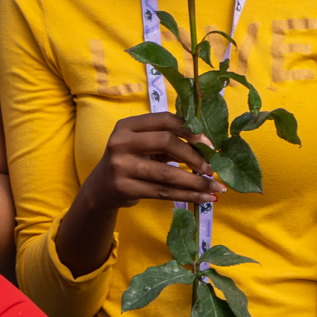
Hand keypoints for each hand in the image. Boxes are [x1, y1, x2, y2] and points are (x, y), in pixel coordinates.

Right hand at [79, 113, 223, 212]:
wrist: (101, 188)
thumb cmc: (130, 161)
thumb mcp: (142, 144)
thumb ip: (167, 140)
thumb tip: (208, 147)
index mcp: (127, 125)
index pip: (165, 120)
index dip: (190, 130)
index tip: (209, 144)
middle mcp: (120, 142)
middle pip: (167, 142)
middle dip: (194, 156)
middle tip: (210, 168)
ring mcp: (120, 166)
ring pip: (168, 173)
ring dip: (196, 181)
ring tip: (215, 186)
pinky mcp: (124, 188)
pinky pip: (164, 192)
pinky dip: (188, 195)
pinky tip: (204, 197)